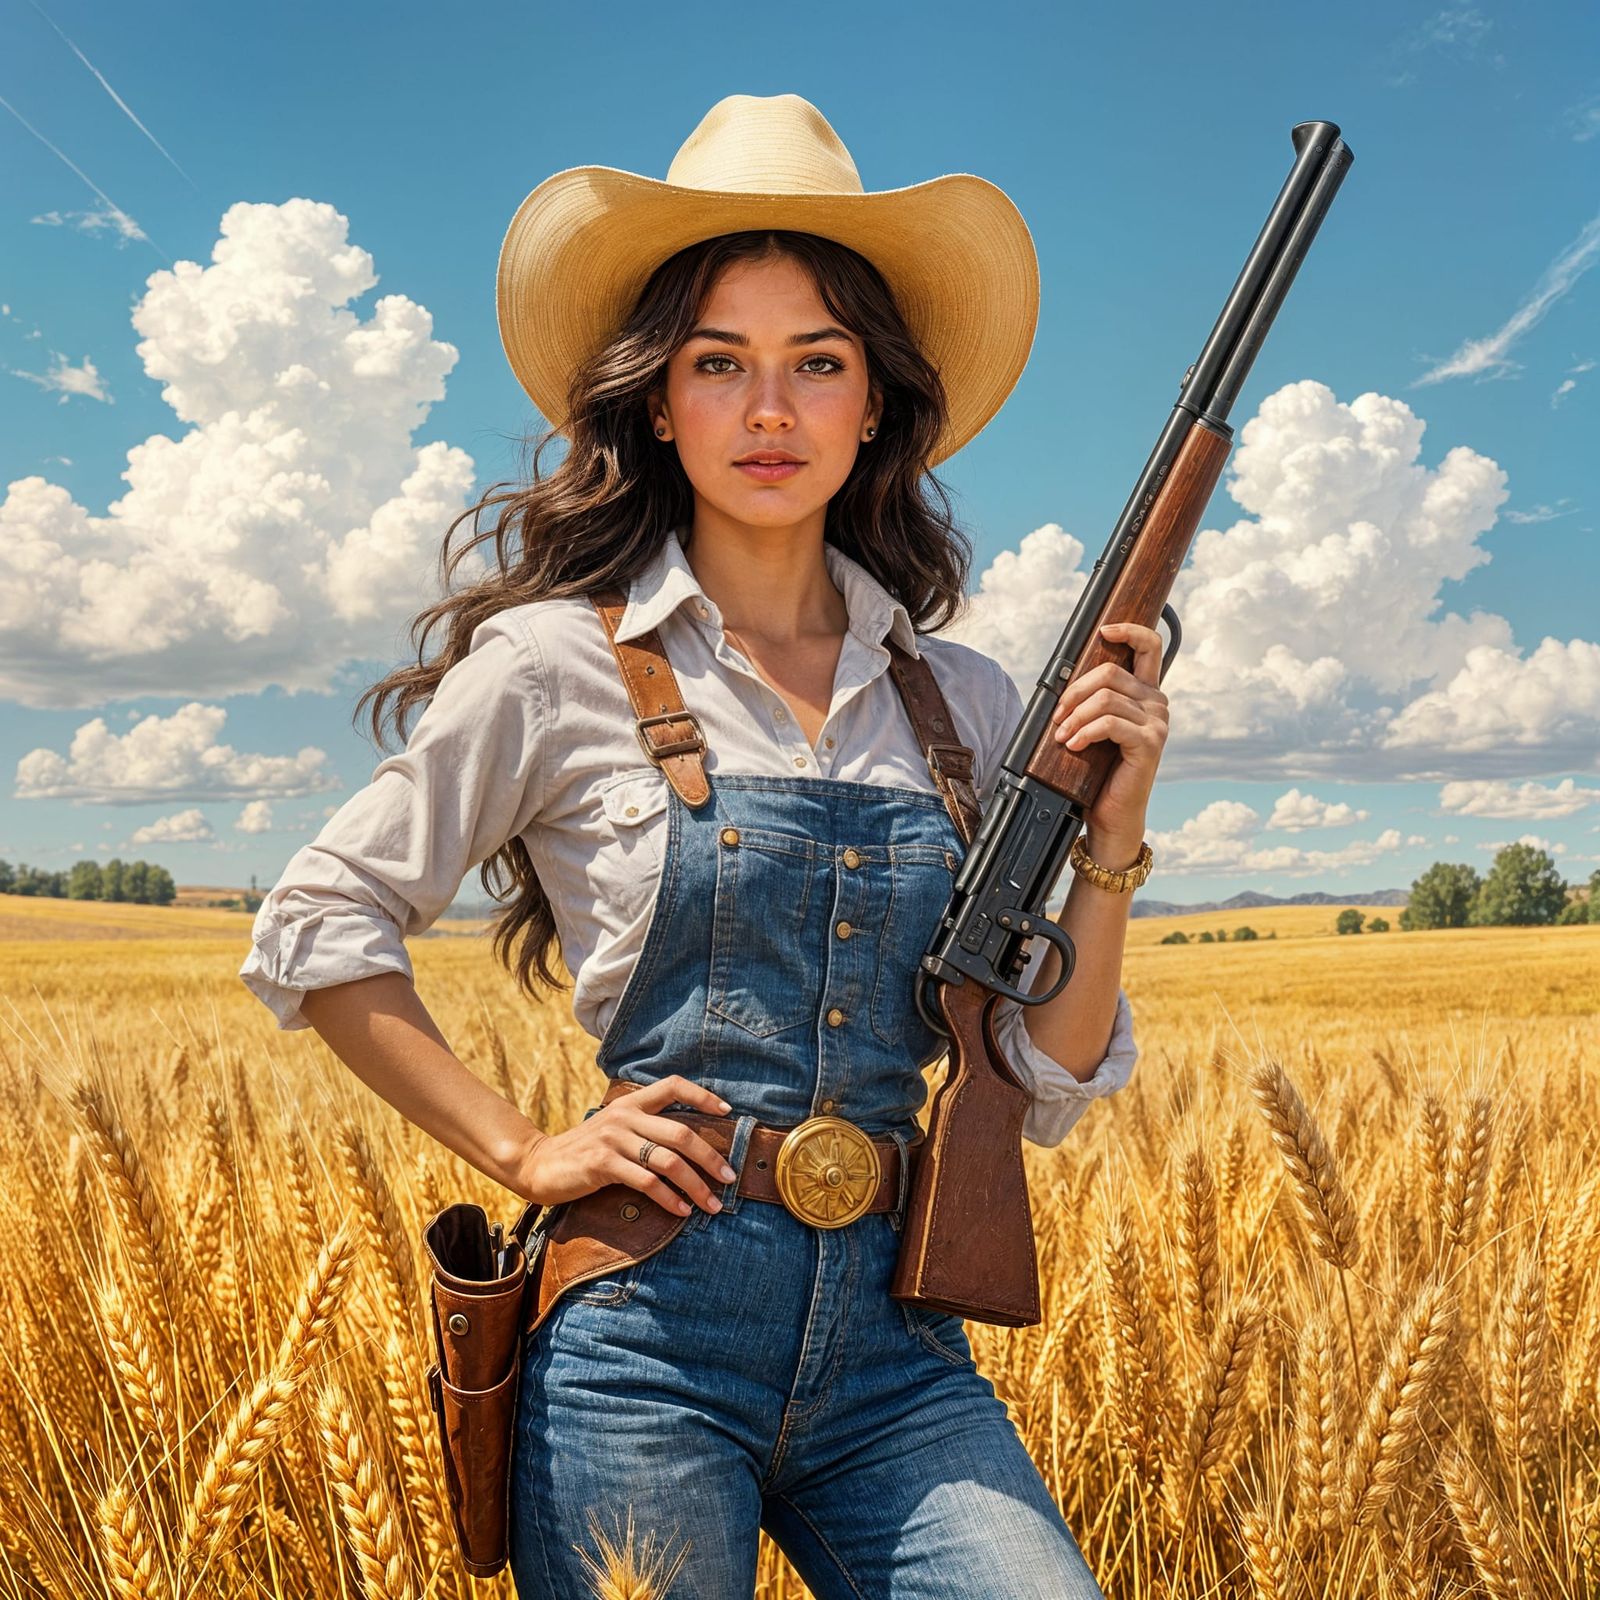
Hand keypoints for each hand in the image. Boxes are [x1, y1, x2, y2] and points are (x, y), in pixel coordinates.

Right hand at [513, 1074, 738, 1216]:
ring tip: (712, 1204)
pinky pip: (647, 1182)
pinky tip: (681, 1210)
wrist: (539, 1164)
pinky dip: (669, 1199)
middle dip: (711, 1157)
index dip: (703, 1096)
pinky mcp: (602, 1164)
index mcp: (631, 1104)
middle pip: (681, 1133)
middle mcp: (625, 1116)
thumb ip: (643, 1129)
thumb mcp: (614, 1129)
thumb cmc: (583, 1151)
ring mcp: (613, 1139)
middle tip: (730, 1177)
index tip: (729, 1112)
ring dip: (696, 1185)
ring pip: (668, 1161)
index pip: (673, 1086)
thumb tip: (687, 1145)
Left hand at [1047, 620, 1168, 855]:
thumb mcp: (1094, 727)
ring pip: (1105, 698)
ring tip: (1062, 735)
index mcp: (1145, 694)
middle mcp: (1157, 703)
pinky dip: (1085, 731)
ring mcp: (1157, 722)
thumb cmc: (1100, 771)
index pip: (1150, 646)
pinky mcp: (1150, 742)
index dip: (1129, 630)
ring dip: (1075, 716)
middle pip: (1111, 674)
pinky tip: (1074, 744)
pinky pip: (1110, 723)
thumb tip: (1065, 681)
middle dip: (1074, 692)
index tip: (1103, 631)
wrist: (1111, 814)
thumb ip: (1093, 700)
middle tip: (1057, 716)